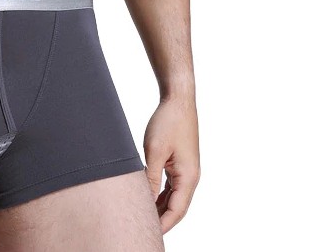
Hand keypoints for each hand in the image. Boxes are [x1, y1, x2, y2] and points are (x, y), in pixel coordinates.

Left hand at [143, 95, 200, 233]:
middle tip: (143, 229)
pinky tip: (148, 200)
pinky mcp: (180, 163)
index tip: (148, 234)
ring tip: (143, 218)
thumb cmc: (168, 122)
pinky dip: (161, 195)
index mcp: (188, 177)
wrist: (178, 100)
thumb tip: (145, 201)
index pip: (176, 211)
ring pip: (174, 198)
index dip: (163, 225)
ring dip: (160, 208)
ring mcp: (186, 171)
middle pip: (177, 208)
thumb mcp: (154, 151)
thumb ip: (150, 178)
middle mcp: (191, 177)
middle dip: (162, 220)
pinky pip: (171, 187)